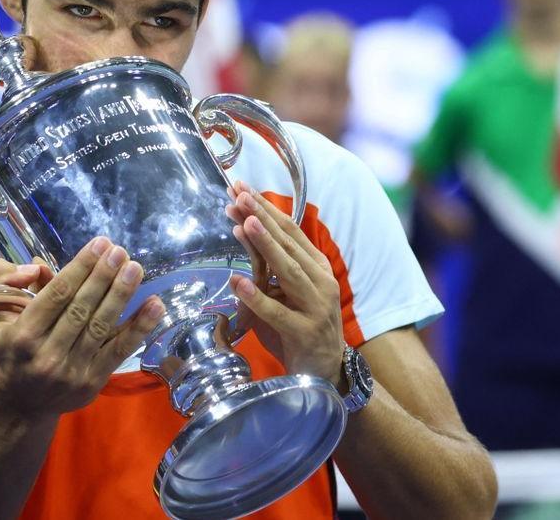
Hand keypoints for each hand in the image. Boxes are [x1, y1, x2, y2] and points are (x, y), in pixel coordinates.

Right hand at [0, 238, 164, 416]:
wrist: (18, 403)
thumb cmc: (8, 348)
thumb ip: (4, 282)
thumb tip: (39, 266)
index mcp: (22, 336)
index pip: (57, 295)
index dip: (81, 267)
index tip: (100, 244)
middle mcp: (47, 355)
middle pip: (81, 308)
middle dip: (103, 276)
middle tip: (120, 251)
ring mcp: (72, 371)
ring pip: (101, 327)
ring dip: (121, 295)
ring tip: (135, 268)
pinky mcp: (92, 382)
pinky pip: (119, 350)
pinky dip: (139, 327)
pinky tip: (155, 304)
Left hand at [225, 181, 344, 385]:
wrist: (323, 371)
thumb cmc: (298, 325)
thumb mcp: (283, 289)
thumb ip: (267, 261)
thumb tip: (242, 224)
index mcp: (317, 267)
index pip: (290, 230)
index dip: (266, 208)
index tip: (241, 188)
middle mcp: (320, 282)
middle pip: (288, 244)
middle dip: (262, 217)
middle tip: (239, 194)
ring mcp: (315, 307)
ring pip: (287, 271)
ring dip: (265, 246)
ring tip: (245, 223)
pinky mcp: (303, 332)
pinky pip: (276, 312)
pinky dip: (255, 297)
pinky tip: (236, 282)